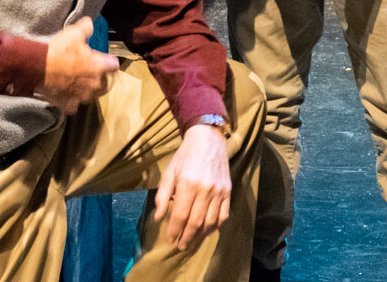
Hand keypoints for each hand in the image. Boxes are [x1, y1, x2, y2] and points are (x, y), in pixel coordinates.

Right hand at [37, 17, 119, 114]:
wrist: (38, 68)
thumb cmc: (58, 51)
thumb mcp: (74, 33)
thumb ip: (86, 28)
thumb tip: (89, 24)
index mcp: (98, 66)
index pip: (114, 65)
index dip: (109, 61)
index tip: (104, 59)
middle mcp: (93, 83)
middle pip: (104, 83)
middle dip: (98, 77)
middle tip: (87, 70)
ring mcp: (81, 96)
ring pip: (89, 94)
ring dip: (84, 89)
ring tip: (75, 81)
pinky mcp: (68, 104)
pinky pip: (73, 105)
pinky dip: (70, 101)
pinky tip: (65, 94)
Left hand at [153, 124, 231, 250]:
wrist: (208, 139)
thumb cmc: (185, 156)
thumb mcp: (169, 172)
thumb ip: (162, 195)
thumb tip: (158, 217)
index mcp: (187, 184)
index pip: (180, 215)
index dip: (174, 231)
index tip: (170, 240)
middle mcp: (204, 189)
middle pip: (195, 222)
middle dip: (187, 238)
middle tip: (180, 247)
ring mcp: (218, 191)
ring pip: (210, 221)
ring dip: (200, 236)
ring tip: (192, 243)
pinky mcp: (228, 191)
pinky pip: (223, 214)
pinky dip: (215, 226)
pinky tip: (207, 231)